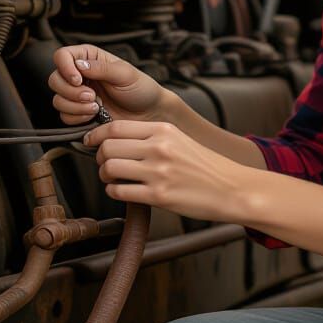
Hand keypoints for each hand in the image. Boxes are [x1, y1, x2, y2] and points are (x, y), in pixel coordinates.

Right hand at [48, 45, 166, 124]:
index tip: (78, 80)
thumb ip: (102, 68)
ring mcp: (77, 95)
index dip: (65, 68)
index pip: (62, 56)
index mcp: (89, 58)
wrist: (148, 114)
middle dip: (71, 91)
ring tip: (97, 107)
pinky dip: (77, 118)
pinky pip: (65, 117)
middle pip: (54, 79)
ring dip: (75, 106)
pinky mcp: (79, 113)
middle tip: (92, 97)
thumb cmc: (141, 89)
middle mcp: (79, 75)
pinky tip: (95, 116)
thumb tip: (79, 65)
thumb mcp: (125, 74)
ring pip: (57, 100)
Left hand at [84, 120, 250, 221]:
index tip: (90, 141)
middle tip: (104, 164)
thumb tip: (117, 139)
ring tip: (112, 179)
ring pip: (110, 168)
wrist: (232, 188)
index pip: (116, 126)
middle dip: (99, 157)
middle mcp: (159, 148)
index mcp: (164, 130)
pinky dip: (114, 191)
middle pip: (108, 147)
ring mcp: (158, 172)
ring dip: (104, 175)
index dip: (96, 135)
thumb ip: (151, 137)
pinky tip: (123, 191)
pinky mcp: (159, 196)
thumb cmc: (206, 167)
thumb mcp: (180, 140)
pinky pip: (119, 192)